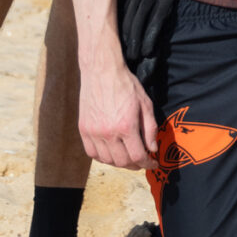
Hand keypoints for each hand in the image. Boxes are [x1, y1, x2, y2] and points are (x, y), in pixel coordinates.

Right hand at [78, 54, 160, 168]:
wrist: (102, 71)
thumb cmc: (126, 85)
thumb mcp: (146, 104)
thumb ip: (150, 129)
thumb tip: (152, 149)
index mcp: (126, 127)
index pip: (137, 157)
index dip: (147, 164)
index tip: (153, 163)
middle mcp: (108, 133)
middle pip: (122, 162)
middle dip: (135, 165)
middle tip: (141, 160)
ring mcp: (93, 132)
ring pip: (106, 160)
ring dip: (119, 162)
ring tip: (128, 156)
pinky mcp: (83, 130)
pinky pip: (92, 153)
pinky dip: (102, 157)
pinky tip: (111, 152)